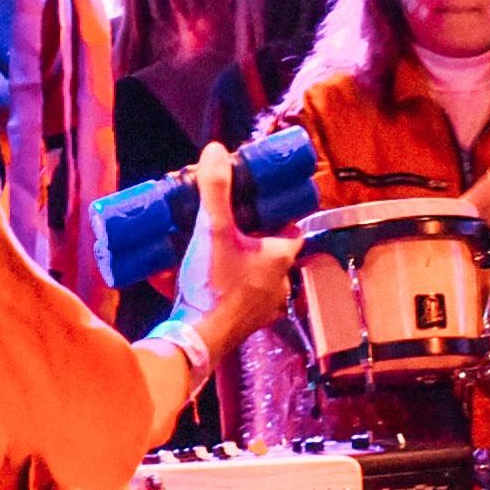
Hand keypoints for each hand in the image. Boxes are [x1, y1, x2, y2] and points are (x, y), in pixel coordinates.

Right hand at [177, 142, 297, 355]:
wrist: (196, 339)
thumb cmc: (214, 286)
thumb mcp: (213, 231)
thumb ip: (215, 191)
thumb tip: (215, 150)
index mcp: (281, 258)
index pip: (292, 230)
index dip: (278, 217)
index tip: (259, 207)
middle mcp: (280, 285)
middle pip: (271, 254)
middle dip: (251, 241)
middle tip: (229, 227)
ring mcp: (263, 309)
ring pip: (255, 278)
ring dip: (237, 266)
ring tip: (213, 253)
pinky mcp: (243, 326)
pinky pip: (237, 300)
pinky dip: (223, 289)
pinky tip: (201, 283)